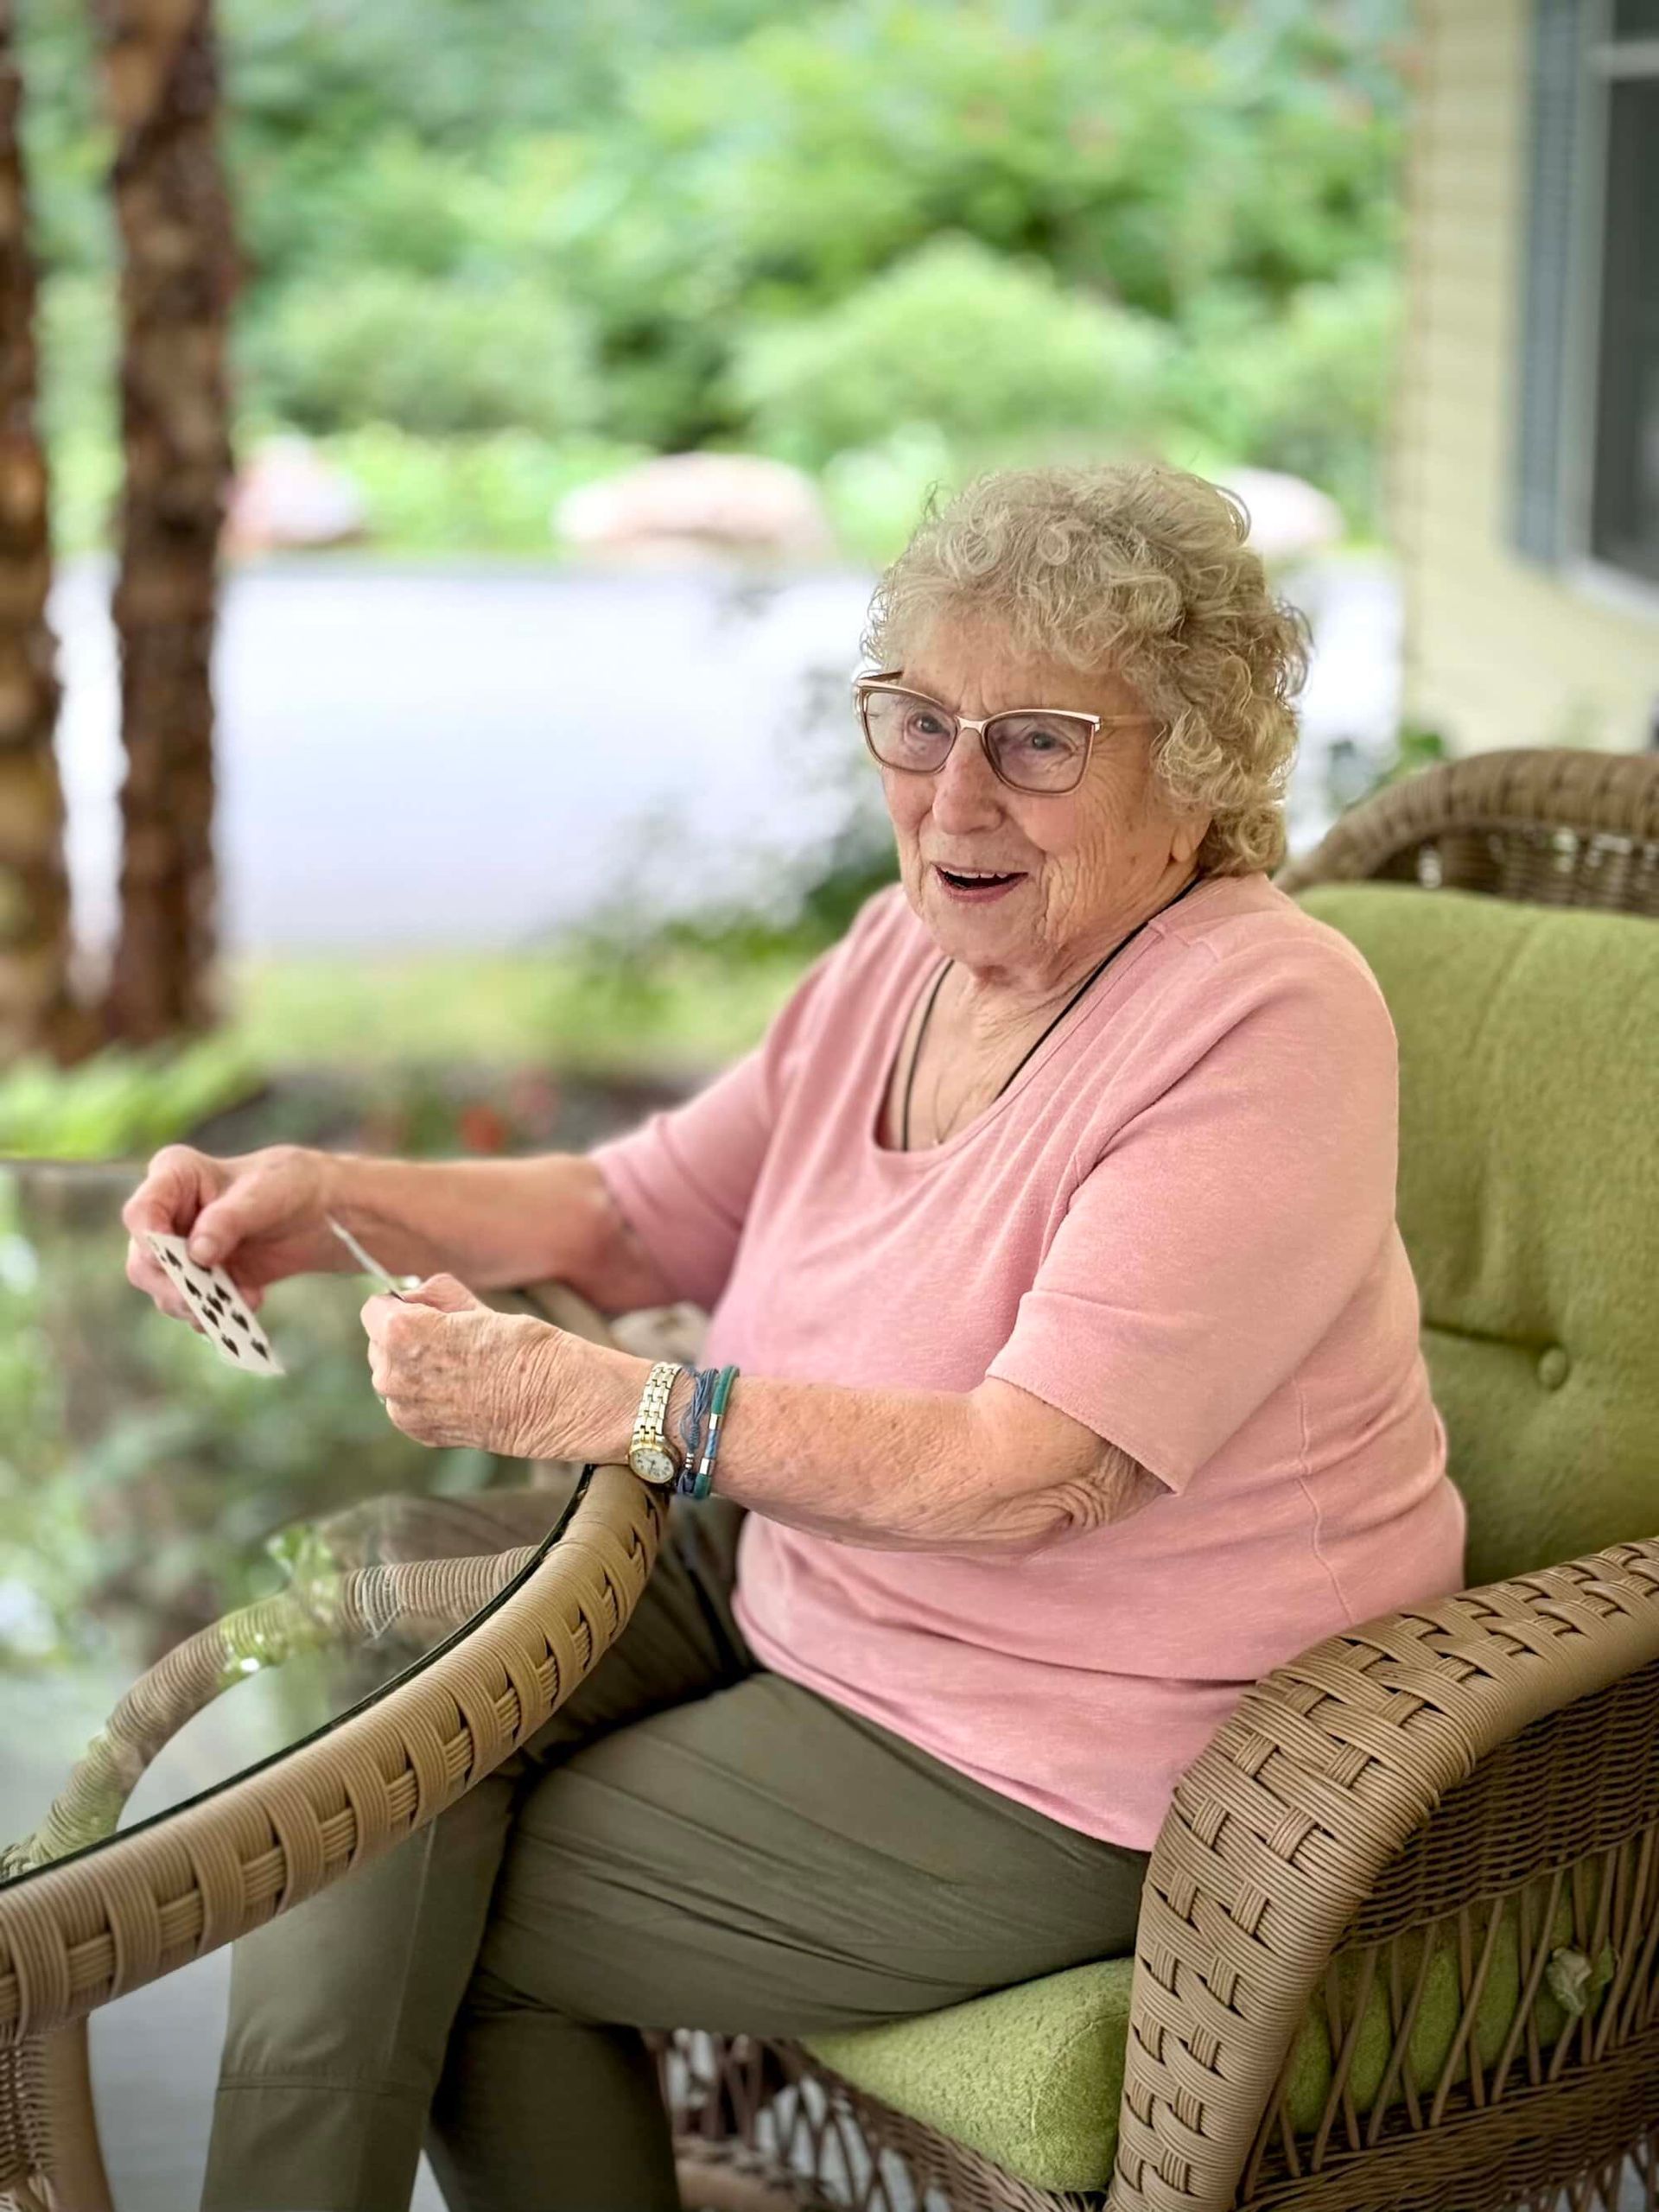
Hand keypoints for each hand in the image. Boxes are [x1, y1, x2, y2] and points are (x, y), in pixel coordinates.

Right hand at [122, 1143, 335, 1323]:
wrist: (317, 1213)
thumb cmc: (288, 1185)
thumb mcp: (266, 1193)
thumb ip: (228, 1220)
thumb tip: (196, 1253)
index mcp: (174, 1176)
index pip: (142, 1212)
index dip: (150, 1240)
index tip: (177, 1260)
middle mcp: (166, 1215)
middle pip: (143, 1262)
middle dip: (174, 1286)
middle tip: (205, 1301)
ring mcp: (178, 1252)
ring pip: (165, 1291)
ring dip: (201, 1305)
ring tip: (244, 1302)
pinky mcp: (199, 1280)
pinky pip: (194, 1308)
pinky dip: (219, 1313)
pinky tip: (250, 1302)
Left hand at [361, 1273, 566, 1455]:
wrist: (548, 1399)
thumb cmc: (517, 1345)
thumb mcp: (472, 1302)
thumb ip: (431, 1294)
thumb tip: (412, 1298)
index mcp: (400, 1333)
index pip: (375, 1308)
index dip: (401, 1305)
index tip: (426, 1310)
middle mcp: (391, 1374)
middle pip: (380, 1343)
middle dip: (406, 1338)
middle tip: (451, 1340)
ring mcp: (402, 1408)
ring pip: (392, 1375)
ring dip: (412, 1368)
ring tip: (458, 1368)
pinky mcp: (417, 1431)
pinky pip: (406, 1403)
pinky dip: (424, 1395)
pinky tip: (458, 1390)